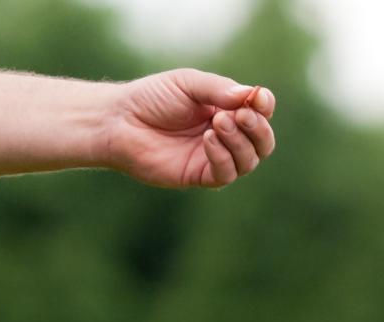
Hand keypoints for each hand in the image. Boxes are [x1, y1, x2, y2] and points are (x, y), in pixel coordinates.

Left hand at [104, 69, 275, 188]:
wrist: (119, 121)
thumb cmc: (151, 98)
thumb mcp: (187, 83)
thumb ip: (218, 89)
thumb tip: (251, 96)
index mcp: (227, 111)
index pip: (260, 114)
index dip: (264, 107)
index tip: (259, 98)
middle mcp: (226, 137)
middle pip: (262, 142)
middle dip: (258, 129)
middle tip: (241, 115)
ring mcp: (215, 158)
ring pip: (249, 160)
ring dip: (239, 141)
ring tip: (217, 123)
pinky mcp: (200, 176)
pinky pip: (225, 174)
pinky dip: (223, 156)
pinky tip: (208, 139)